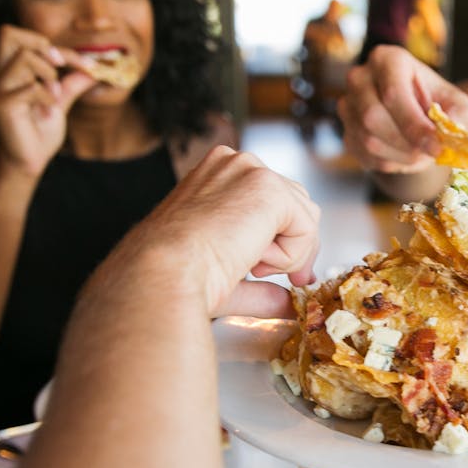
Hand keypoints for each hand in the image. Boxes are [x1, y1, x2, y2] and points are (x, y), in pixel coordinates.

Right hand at [0, 24, 96, 177]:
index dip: (62, 49)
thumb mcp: (59, 101)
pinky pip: (29, 88)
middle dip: (42, 45)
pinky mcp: (1, 106)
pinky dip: (46, 97)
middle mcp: (0, 75)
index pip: (28, 40)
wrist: (28, 162)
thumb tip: (94, 69)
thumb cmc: (40, 132)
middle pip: (8, 33)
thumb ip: (72, 83)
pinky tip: (48, 111)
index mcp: (11, 70)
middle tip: (60, 65)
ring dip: (49, 75)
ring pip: (24, 59)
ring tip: (54, 96)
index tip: (88, 66)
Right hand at [124, 146, 319, 318]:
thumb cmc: (176, 276)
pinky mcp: (269, 187)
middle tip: (285, 279)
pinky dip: (291, 256)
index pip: (273, 202)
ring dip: (289, 254)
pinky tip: (255, 261)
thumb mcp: (226, 274)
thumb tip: (286, 302)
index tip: (282, 272)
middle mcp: (234, 165)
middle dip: (298, 247)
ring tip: (250, 268)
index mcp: (217, 176)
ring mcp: (251, 171)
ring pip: (304, 217)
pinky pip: (306, 227)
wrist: (161, 274)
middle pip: (296, 204)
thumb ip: (259, 285)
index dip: (284, 239)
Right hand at [338, 45, 467, 173]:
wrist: (416, 118)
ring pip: (368, 140)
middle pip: (373, 117)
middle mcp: (360, 78)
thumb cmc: (436, 105)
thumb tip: (454, 130)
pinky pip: (365, 156)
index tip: (436, 147)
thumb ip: (461, 117)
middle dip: (407, 143)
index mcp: (388, 60)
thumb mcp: (458, 106)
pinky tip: (405, 155)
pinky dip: (391, 163)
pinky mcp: (346, 131)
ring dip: (400, 156)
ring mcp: (348, 105)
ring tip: (421, 154)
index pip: (392, 93)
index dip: (414, 125)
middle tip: (430, 154)